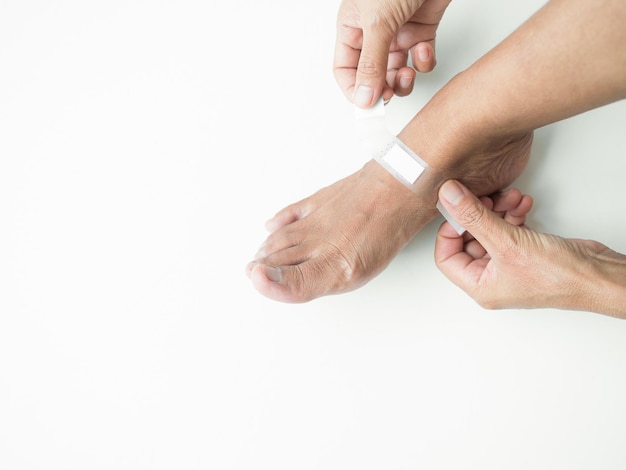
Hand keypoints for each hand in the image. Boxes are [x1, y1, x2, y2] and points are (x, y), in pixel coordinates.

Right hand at [333, 0, 450, 107]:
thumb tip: (363, 97)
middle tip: (390, 95)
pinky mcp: (421, 30)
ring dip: (403, 79)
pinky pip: (419, 59)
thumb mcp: (378, 23)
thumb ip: (370, 64)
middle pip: (372, 75)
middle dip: (382, 88)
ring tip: (407, 75)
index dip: (355, 90)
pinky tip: (423, 50)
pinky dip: (423, 61)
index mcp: (352, 27)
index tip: (369, 105)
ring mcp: (397, 32)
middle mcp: (373, 33)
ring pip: (396, 71)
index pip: (345, 69)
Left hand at [435, 180, 625, 317]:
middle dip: (477, 215)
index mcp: (480, 286)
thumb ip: (474, 217)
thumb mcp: (508, 242)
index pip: (446, 257)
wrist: (599, 275)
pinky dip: (512, 214)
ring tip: (510, 198)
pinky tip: (522, 204)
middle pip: (468, 240)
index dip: (449, 230)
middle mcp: (492, 278)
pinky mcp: (525, 252)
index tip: (457, 208)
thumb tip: (448, 197)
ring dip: (497, 210)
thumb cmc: (560, 276)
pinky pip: (508, 229)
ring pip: (489, 230)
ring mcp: (509, 264)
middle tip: (485, 197)